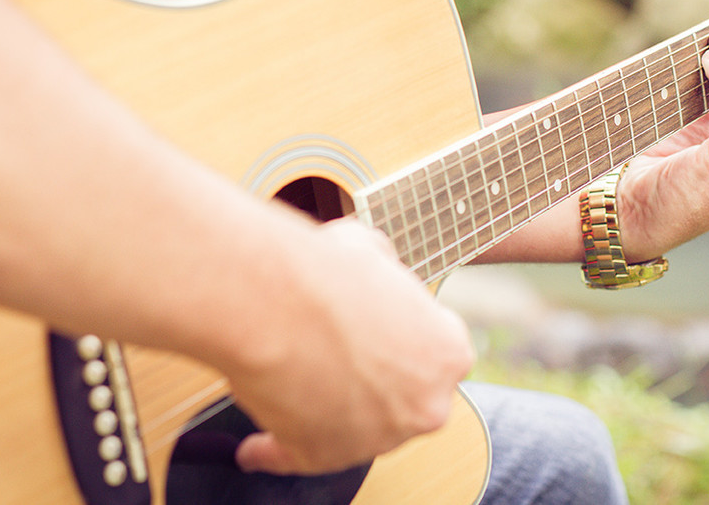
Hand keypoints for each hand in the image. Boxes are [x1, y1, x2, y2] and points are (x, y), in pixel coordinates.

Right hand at [228, 217, 473, 475]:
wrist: (275, 301)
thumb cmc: (326, 272)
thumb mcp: (373, 250)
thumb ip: (386, 275)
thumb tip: (375, 273)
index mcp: (448, 353)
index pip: (435, 352)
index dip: (402, 336)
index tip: (375, 327)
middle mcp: (424, 405)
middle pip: (403, 396)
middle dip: (375, 378)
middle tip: (334, 348)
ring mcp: (377, 439)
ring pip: (354, 427)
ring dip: (329, 408)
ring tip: (292, 376)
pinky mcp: (321, 457)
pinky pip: (299, 458)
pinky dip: (277, 450)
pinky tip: (259, 443)